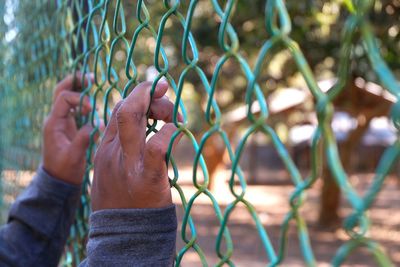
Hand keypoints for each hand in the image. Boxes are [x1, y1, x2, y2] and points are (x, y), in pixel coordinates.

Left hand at [42, 73, 95, 184]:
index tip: (93, 109)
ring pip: (66, 97)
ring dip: (78, 88)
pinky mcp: (68, 126)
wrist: (59, 180)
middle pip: (60, 91)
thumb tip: (96, 123)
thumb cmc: (65, 170)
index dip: (80, 100)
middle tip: (90, 77)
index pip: (64, 100)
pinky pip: (73, 107)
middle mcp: (55, 119)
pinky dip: (82, 100)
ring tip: (92, 81)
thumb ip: (83, 139)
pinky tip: (94, 100)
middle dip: (74, 82)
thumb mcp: (74, 156)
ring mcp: (61, 122)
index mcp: (54, 124)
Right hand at [91, 81, 180, 210]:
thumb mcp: (112, 171)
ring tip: (174, 115)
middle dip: (144, 92)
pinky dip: (168, 133)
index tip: (154, 94)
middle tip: (164, 88)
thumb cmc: (122, 200)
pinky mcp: (147, 177)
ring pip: (132, 118)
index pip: (116, 110)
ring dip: (157, 106)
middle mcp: (113, 152)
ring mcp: (127, 163)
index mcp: (105, 149)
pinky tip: (176, 131)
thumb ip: (122, 149)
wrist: (121, 235)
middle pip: (124, 107)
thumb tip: (143, 130)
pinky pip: (155, 146)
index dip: (136, 96)